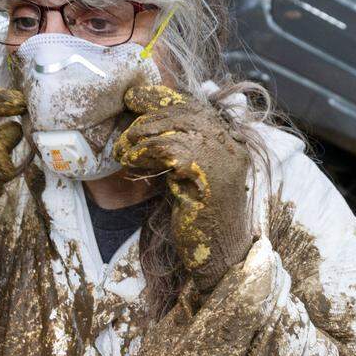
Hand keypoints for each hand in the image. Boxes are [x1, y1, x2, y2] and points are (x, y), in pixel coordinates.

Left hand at [114, 85, 252, 290]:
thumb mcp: (188, 177)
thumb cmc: (200, 222)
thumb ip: (179, 152)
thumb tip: (147, 126)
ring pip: (175, 125)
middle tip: (126, 116)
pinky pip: (169, 148)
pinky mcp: (208, 173)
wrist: (219, 258)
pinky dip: (143, 151)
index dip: (164, 97)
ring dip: (142, 132)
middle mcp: (231, 146)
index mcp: (230, 144)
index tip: (136, 96)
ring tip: (123, 148)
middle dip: (150, 108)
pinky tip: (130, 160)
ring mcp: (223, 159)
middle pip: (186, 110)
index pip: (196, 106)